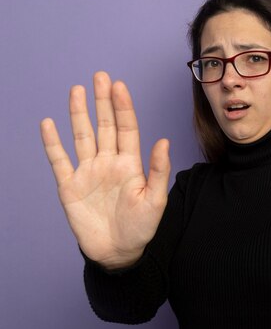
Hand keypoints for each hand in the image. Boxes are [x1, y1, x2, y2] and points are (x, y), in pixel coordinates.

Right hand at [40, 72, 170, 267]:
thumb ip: (159, 171)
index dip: (123, 108)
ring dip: (79, 114)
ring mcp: (88, 172)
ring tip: (77, 90)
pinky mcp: (69, 186)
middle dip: (102, 102)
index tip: (119, 86)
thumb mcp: (156, 200)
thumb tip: (164, 141)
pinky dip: (52, 143)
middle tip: (100, 76)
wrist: (118, 252)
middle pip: (104, 126)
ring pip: (82, 136)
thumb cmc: (141, 227)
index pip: (126, 129)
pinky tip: (48, 123)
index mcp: (130, 164)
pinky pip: (59, 160)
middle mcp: (108, 162)